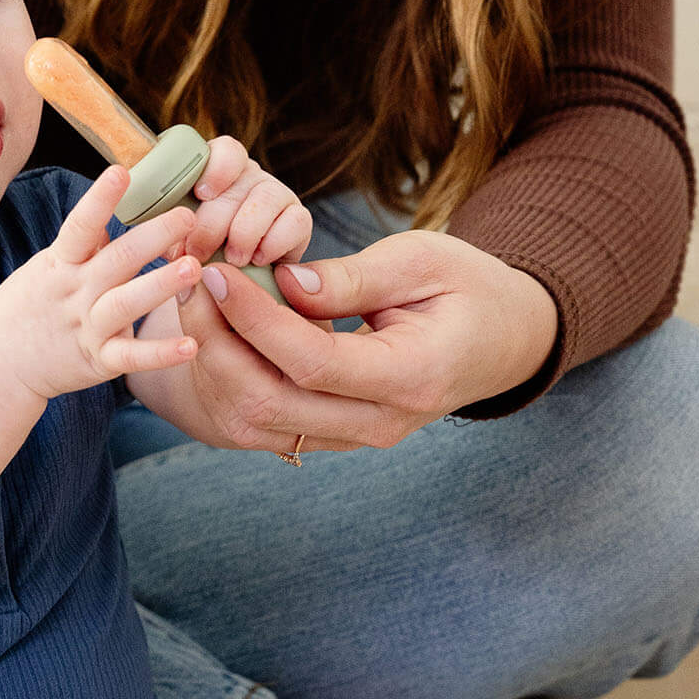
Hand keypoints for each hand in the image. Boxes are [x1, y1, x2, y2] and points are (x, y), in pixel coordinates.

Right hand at [0, 166, 201, 399]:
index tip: (121, 172)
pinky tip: (190, 344)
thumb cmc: (26, 308)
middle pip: (117, 260)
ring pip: (126, 304)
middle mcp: (75, 292)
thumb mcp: (47, 268)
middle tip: (188, 217)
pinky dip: (159, 353)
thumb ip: (82, 246)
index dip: (100, 199)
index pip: (80, 226)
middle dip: (154, 236)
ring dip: (160, 285)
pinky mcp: (97, 361)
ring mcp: (86, 327)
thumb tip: (113, 217)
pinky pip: (131, 356)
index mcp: (61, 263)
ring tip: (193, 268)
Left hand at [172, 230, 559, 455]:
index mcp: (413, 377)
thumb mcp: (420, 261)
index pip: (313, 362)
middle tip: (193, 282)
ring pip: (264, 422)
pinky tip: (219, 329)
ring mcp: (359, 436)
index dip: (256, 319)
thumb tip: (284, 281)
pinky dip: (236, 377)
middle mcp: (383, 422)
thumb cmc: (468, 287)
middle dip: (221, 342)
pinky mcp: (339, 434)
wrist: (505, 338)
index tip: (219, 272)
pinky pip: (273, 420)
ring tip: (197, 300)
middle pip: (274, 403)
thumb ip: (352, 278)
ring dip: (220, 363)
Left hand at [181, 135, 312, 267]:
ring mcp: (277, 195)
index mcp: (218, 172)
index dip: (216, 168)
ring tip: (231, 259)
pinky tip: (258, 259)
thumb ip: (176, 233)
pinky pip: (295, 221)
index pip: (227, 150)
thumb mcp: (181, 239)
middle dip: (213, 222)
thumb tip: (174, 247)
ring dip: (244, 233)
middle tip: (198, 252)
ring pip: (264, 201)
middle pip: (237, 184)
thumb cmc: (201, 256)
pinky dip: (273, 243)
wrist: (236, 283)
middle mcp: (250, 176)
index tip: (202, 194)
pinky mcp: (299, 219)